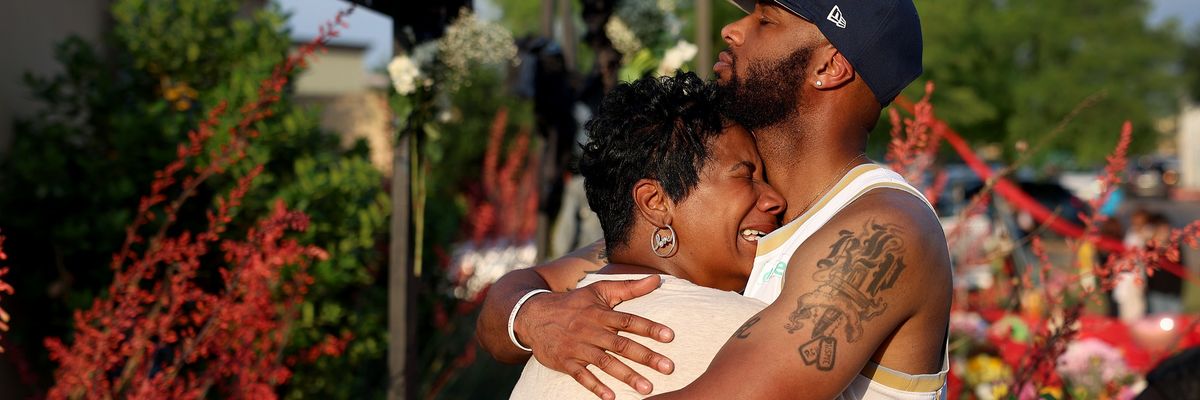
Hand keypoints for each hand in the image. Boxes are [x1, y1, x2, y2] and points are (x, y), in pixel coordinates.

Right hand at [515, 275, 675, 399]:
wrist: (533, 316)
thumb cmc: (573, 303)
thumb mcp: (598, 290)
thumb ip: (628, 287)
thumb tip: (656, 279)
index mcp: (599, 313)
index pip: (628, 320)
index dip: (648, 328)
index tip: (669, 336)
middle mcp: (590, 330)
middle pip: (621, 344)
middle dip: (645, 356)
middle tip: (668, 368)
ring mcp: (577, 347)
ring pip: (605, 363)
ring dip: (626, 376)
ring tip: (647, 388)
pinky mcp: (565, 362)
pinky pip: (581, 376)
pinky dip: (595, 386)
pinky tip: (611, 397)